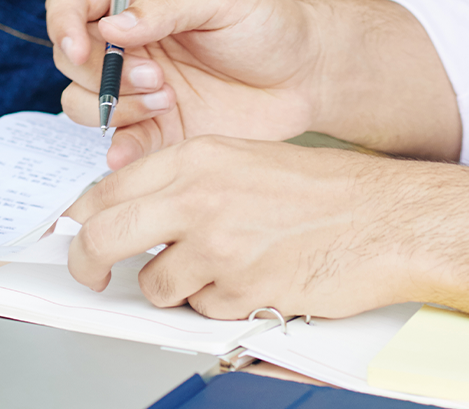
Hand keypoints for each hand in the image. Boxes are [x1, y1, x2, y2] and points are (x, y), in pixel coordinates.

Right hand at [47, 0, 323, 167]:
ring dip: (113, 106)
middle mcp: (128, 41)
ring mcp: (136, 86)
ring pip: (81, 101)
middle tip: (154, 77)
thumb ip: (167, 6)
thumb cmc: (269, 24)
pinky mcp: (153, 128)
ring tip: (167, 100)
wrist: (304, 77)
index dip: (63, 21)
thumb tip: (112, 27)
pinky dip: (117, 147)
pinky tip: (134, 149)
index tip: (81, 46)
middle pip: (71, 56)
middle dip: (101, 71)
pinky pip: (115, 141)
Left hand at [63, 136, 468, 354]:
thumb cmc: (324, 192)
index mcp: (196, 157)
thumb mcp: (243, 163)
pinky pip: (202, 310)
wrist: (387, 218)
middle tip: (91, 278)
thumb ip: (185, 184)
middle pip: (103, 238)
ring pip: (154, 285)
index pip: (107, 190)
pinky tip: (256, 280)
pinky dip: (220, 305)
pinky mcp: (240, 287)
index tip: (81, 237)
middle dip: (88, 265)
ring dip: (176, 288)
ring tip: (220, 270)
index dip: (84, 222)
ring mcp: (217, 244)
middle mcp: (198, 195)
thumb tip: (132, 215)